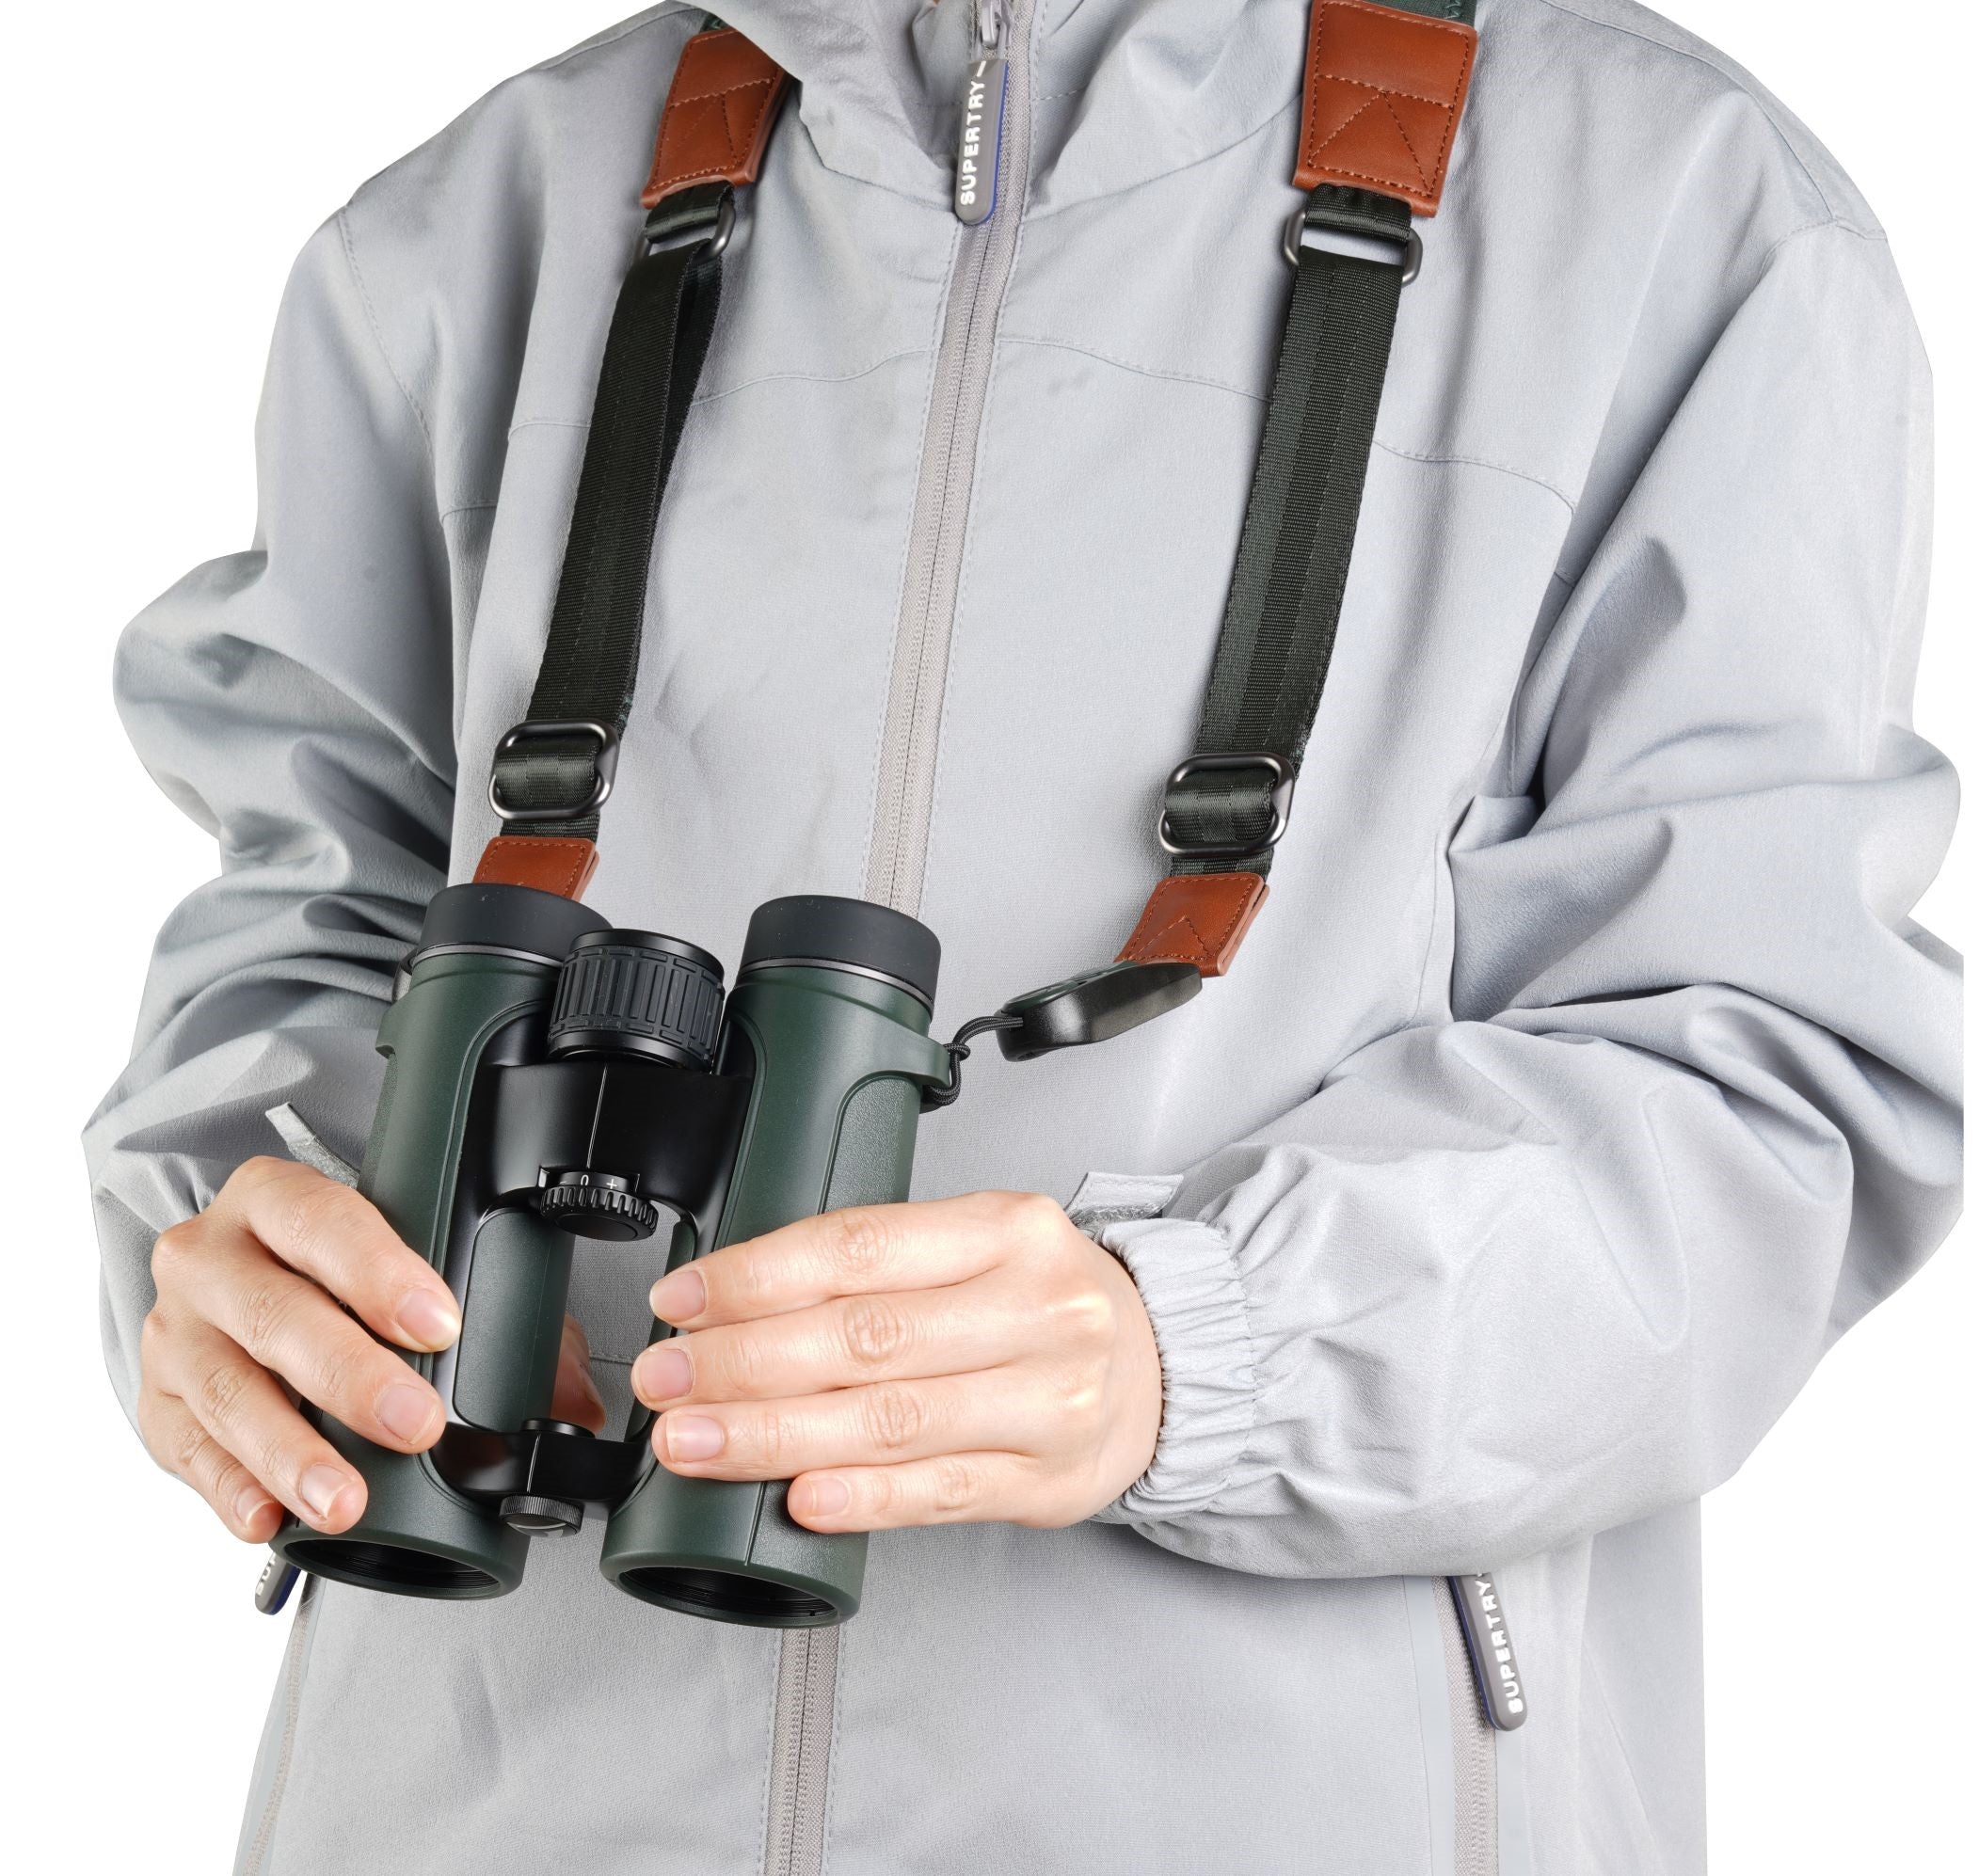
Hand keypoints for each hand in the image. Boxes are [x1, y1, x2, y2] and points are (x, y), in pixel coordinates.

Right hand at [140, 1157, 605, 1541]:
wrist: (241, 1279)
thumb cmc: (338, 1277)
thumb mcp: (411, 1272)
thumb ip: (501, 1324)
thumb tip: (576, 1401)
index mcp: (275, 1200)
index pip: (324, 1223)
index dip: (381, 1273)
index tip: (440, 1327)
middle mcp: (211, 1257)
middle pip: (275, 1312)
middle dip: (350, 1375)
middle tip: (414, 1425)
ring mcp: (176, 1331)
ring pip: (226, 1390)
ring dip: (290, 1452)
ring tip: (345, 1498)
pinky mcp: (156, 1403)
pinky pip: (186, 1450)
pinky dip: (230, 1488)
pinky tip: (269, 1518)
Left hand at [630, 1192, 1161, 1532]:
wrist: (1159, 1366)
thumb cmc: (1039, 1300)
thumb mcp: (980, 1245)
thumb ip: (881, 1264)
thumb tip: (733, 1300)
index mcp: (1009, 1228)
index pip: (862, 1247)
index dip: (757, 1277)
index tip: (684, 1301)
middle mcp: (1037, 1307)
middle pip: (865, 1338)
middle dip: (743, 1362)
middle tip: (666, 1379)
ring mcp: (1049, 1399)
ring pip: (891, 1421)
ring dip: (774, 1435)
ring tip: (694, 1441)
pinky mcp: (1046, 1479)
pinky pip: (939, 1494)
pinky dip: (862, 1498)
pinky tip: (800, 1497)